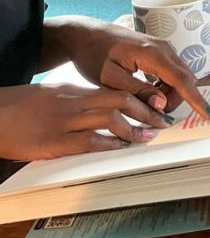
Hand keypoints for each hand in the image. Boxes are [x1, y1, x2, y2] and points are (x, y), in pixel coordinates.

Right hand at [0, 82, 178, 160]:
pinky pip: (88, 140)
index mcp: (75, 91)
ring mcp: (65, 121)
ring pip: (109, 118)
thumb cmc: (19, 106)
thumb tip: (100, 106)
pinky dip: (107, 143)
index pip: (116, 90)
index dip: (139, 99)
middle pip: (120, 101)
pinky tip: (119, 147)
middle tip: (161, 122)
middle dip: (145, 111)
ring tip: (147, 136)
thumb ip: (77, 98)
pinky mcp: (54, 141)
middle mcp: (74, 102)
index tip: (155, 106)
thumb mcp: (52, 94)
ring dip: (133, 128)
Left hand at [57, 18, 208, 118]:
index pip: (181, 80)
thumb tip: (161, 104)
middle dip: (176, 100)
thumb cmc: (93, 54)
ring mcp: (163, 47)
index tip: (208, 114)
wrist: (85, 34)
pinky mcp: (160, 50)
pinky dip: (167, 86)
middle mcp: (163, 48)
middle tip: (154, 114)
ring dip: (171, 94)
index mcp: (152, 54)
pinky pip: (173, 71)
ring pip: (180, 76)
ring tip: (147, 102)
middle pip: (184, 79)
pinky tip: (150, 92)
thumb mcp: (110, 78)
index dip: (195, 99)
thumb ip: (137, 91)